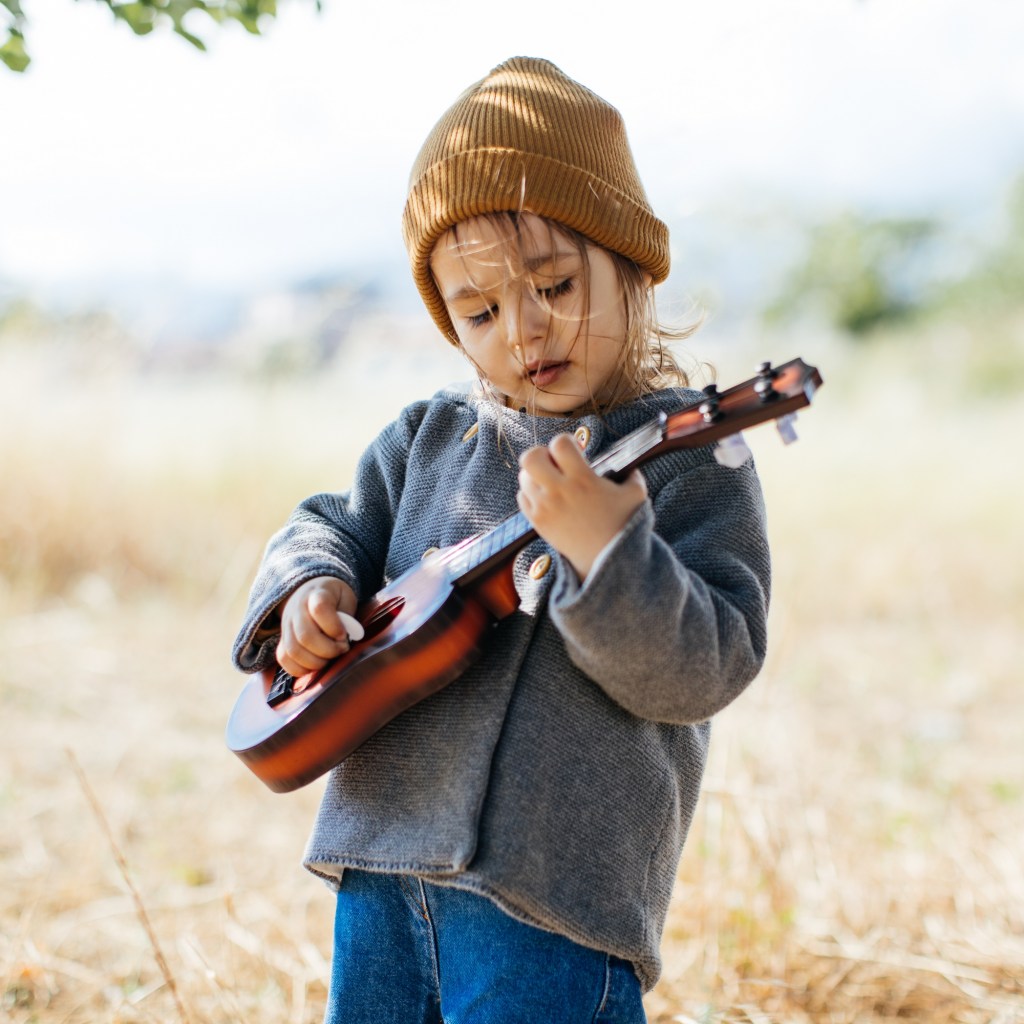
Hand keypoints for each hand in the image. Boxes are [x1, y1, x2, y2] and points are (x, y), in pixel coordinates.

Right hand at [276, 576, 358, 676]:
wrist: (309, 592)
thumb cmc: (334, 599)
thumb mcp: (346, 598)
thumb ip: (347, 616)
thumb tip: (346, 638)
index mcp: (316, 594)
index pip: (319, 609)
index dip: (334, 626)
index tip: (345, 635)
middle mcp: (297, 609)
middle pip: (305, 636)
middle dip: (328, 650)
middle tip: (342, 649)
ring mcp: (286, 625)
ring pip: (294, 650)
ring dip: (316, 662)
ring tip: (330, 658)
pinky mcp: (282, 640)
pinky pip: (284, 659)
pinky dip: (300, 668)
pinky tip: (315, 665)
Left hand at [517, 433, 647, 580]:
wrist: (605, 559)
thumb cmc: (622, 525)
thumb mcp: (636, 494)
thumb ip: (632, 473)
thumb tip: (628, 465)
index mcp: (583, 479)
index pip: (559, 444)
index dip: (566, 442)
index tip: (575, 452)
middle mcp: (559, 491)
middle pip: (530, 457)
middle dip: (541, 454)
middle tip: (554, 463)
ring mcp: (545, 508)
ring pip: (523, 477)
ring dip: (536, 474)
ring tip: (552, 482)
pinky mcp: (537, 522)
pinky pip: (522, 497)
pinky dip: (530, 493)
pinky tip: (548, 498)